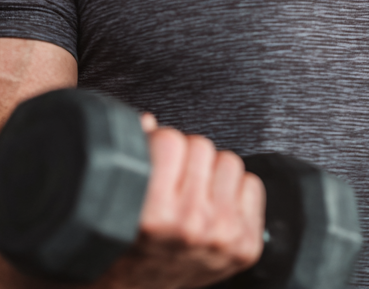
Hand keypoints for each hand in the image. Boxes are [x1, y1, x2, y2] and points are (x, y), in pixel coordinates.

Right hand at [104, 115, 265, 288]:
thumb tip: (149, 121)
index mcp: (153, 214)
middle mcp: (191, 225)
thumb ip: (132, 156)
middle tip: (173, 181)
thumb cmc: (124, 248)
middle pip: (201, 145)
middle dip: (186, 158)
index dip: (159, 145)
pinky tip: (214, 207)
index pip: (170, 140)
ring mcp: (221, 236)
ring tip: (193, 195)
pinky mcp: (245, 246)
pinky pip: (252, 185)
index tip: (154, 159)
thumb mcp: (116, 202)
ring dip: (212, 172)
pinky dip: (236, 191)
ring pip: (229, 161)